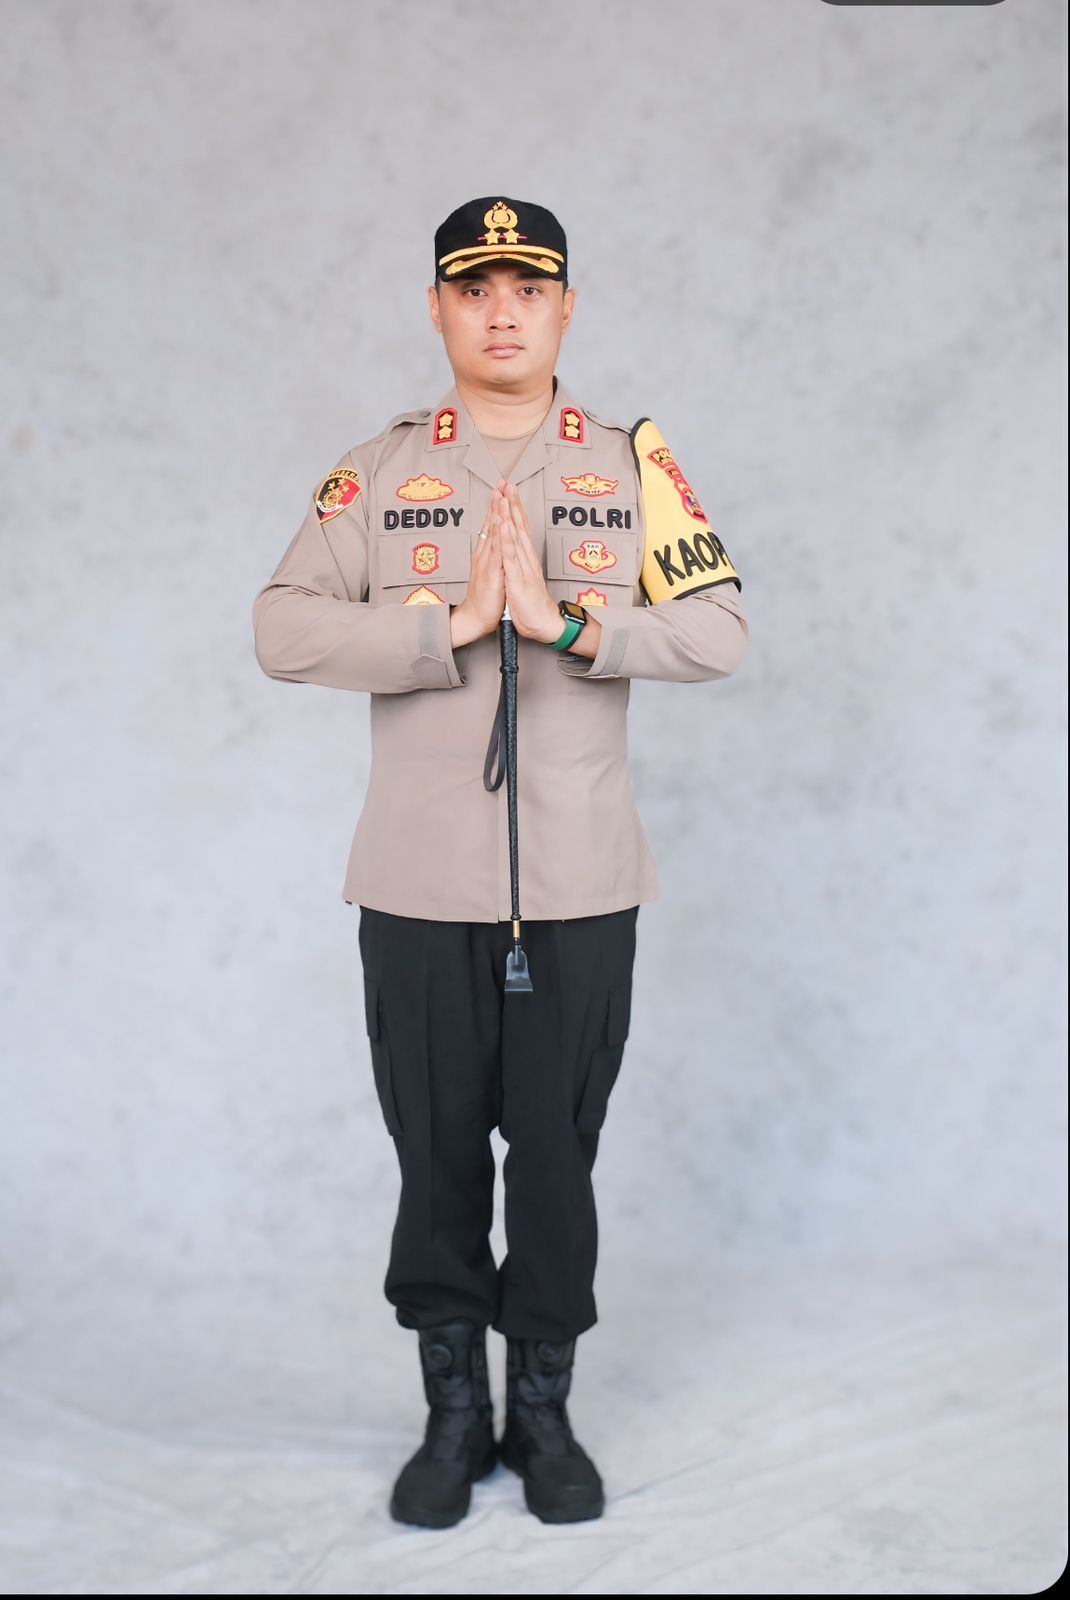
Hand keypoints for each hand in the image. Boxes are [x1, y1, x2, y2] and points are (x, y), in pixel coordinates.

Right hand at [450, 492, 506, 645]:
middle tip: (501, 483)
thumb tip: (497, 544)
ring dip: (496, 513)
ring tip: (500, 495)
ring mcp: (487, 562)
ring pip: (493, 533)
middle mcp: (484, 554)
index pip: (492, 525)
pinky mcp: (491, 573)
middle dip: (497, 502)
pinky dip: (497, 535)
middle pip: (491, 524)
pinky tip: (499, 523)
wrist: (475, 617)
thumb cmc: (485, 598)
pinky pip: (496, 551)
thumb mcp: (492, 572)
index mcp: (486, 553)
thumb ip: (494, 557)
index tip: (502, 489)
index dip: (497, 506)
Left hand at [497, 481, 564, 643]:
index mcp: (526, 558)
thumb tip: (516, 552)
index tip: (510, 491)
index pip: (520, 528)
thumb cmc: (532, 604)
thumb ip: (521, 564)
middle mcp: (526, 558)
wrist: (544, 624)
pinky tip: (504, 525)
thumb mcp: (524, 579)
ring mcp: (523, 567)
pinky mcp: (518, 578)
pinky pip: (511, 556)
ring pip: (516, 536)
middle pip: (520, 526)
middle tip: (509, 483)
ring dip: (510, 515)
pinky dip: (507, 539)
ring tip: (505, 496)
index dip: (515, 509)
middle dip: (513, 504)